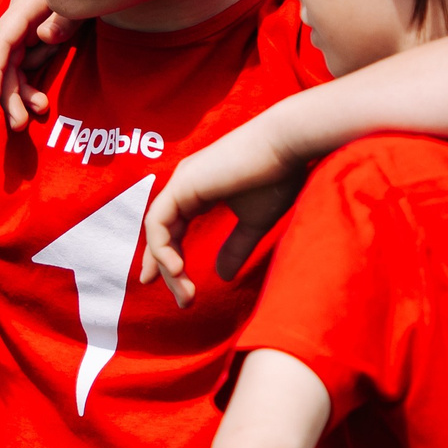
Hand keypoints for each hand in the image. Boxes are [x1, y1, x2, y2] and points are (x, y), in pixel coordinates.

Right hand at [0, 0, 73, 130]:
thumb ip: (63, 18)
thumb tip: (43, 37)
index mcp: (23, 8)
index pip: (2, 42)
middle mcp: (18, 21)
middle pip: (5, 62)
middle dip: (9, 94)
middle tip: (19, 124)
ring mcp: (26, 31)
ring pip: (15, 69)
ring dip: (22, 94)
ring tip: (38, 113)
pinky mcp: (35, 40)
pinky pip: (27, 67)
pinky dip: (31, 86)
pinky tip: (42, 101)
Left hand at [140, 114, 306, 306]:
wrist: (288, 145)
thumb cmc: (278, 177)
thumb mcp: (255, 221)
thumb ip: (236, 247)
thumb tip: (223, 277)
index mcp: (198, 191)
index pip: (172, 229)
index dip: (168, 258)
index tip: (175, 286)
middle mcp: (184, 185)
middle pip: (163, 235)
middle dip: (167, 271)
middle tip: (184, 302)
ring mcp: (180, 182)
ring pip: (158, 233)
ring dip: (167, 267)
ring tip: (185, 293)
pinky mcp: (182, 184)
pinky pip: (158, 223)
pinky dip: (161, 249)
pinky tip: (176, 270)